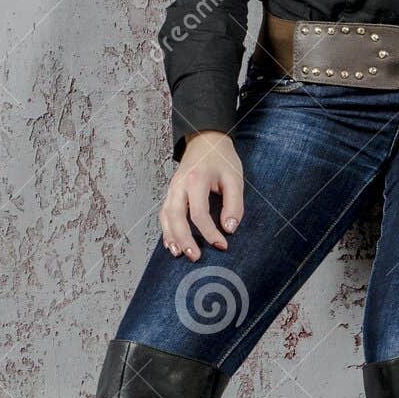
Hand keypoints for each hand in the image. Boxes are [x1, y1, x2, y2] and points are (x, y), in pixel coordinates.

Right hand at [160, 131, 243, 258]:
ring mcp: (172, 189)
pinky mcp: (170, 193)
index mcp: (196, 179)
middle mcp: (179, 185)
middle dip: (185, 239)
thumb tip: (229, 228)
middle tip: (195, 257)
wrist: (206, 140)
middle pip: (176, 217)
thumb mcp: (234, 178)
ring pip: (165, 217)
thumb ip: (234, 204)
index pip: (199, 213)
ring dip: (171, 237)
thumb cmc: (222, 160)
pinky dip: (166, 230)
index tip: (222, 245)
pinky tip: (172, 244)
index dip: (210, 232)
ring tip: (179, 254)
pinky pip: (164, 214)